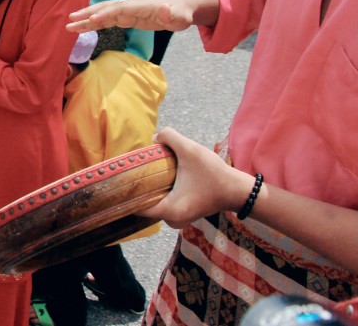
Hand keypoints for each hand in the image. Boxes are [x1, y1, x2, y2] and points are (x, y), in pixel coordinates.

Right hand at [66, 0, 195, 33]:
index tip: (92, 19)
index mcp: (139, 5)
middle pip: (104, 8)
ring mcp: (124, 11)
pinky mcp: (123, 18)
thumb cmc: (179, 14)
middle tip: (70, 19)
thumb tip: (165, 10)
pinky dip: (92, 24)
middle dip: (88, 13)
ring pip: (101, 14)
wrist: (177, 9)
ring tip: (69, 26)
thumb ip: (171, 14)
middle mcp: (128, 5)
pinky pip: (104, 21)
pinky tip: (81, 28)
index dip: (106, 13)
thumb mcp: (180, 17)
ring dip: (85, 20)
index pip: (119, 9)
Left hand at [136, 127, 253, 228]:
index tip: (120, 175)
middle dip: (139, 185)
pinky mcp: (183, 214)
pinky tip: (161, 175)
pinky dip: (160, 190)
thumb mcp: (190, 150)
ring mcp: (177, 219)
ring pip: (154, 202)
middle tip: (135, 167)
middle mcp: (170, 220)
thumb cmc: (215, 174)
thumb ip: (169, 137)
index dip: (125, 190)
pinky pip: (163, 202)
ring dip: (151, 187)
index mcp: (168, 211)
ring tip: (148, 169)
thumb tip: (154, 138)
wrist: (238, 190)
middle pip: (143, 203)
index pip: (135, 205)